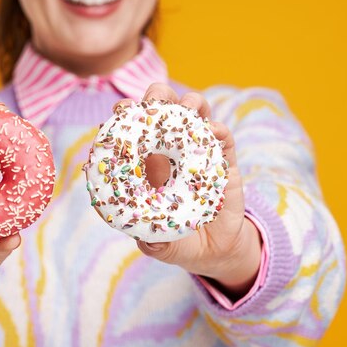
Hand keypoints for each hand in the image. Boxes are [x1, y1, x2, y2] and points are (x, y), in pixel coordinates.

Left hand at [121, 83, 261, 299]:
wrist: (216, 250)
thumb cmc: (179, 241)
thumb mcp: (163, 244)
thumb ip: (153, 242)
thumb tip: (145, 241)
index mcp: (149, 163)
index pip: (136, 130)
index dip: (127, 114)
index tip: (120, 109)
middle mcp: (173, 151)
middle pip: (165, 111)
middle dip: (159, 95)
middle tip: (156, 100)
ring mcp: (200, 152)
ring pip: (196, 114)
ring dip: (192, 104)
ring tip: (189, 108)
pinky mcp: (226, 162)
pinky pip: (224, 140)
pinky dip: (219, 131)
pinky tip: (214, 131)